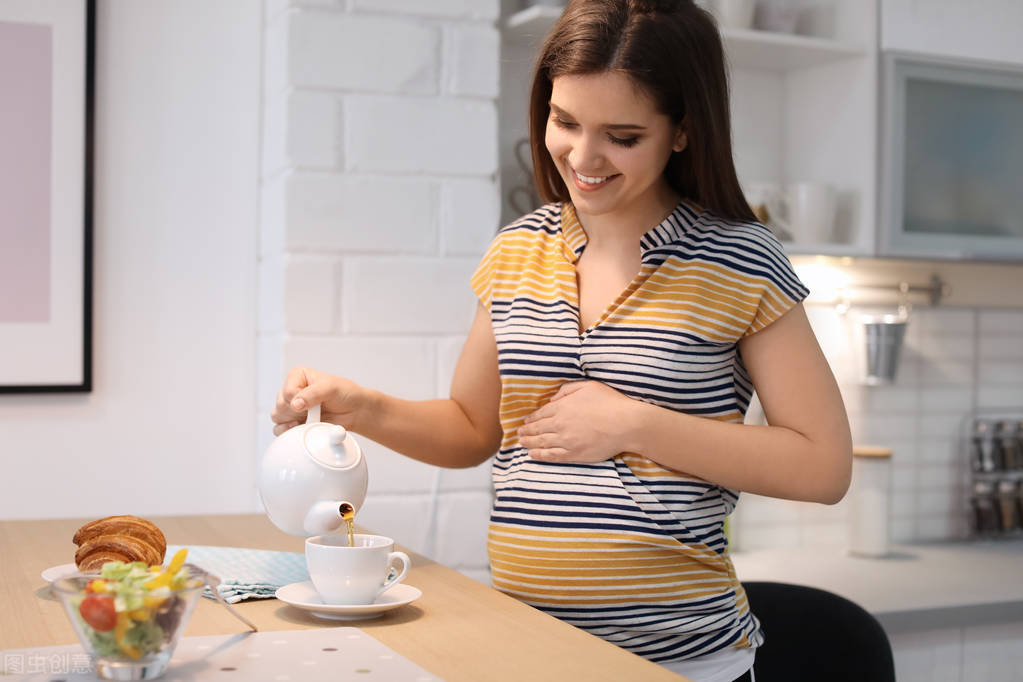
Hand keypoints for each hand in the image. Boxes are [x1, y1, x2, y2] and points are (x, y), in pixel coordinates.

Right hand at [270, 366, 366, 435]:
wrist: (354, 411)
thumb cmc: (345, 393)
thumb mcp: (331, 388)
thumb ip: (313, 394)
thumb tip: (295, 404)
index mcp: (297, 376)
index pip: (287, 391)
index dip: (298, 400)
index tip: (313, 402)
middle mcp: (291, 390)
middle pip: (280, 405)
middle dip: (294, 411)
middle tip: (311, 412)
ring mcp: (291, 407)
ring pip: (277, 417)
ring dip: (291, 422)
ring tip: (308, 420)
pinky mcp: (294, 421)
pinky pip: (281, 429)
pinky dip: (288, 432)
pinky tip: (301, 429)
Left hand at [517, 381, 640, 462]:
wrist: (625, 424)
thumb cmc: (610, 402)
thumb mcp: (587, 386)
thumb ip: (567, 390)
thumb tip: (552, 400)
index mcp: (562, 407)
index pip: (541, 414)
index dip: (531, 418)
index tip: (525, 421)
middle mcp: (560, 424)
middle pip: (538, 429)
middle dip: (526, 431)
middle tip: (518, 433)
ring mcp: (566, 441)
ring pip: (542, 443)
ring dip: (529, 443)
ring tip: (521, 443)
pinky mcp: (575, 454)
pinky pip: (553, 456)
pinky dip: (540, 455)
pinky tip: (533, 455)